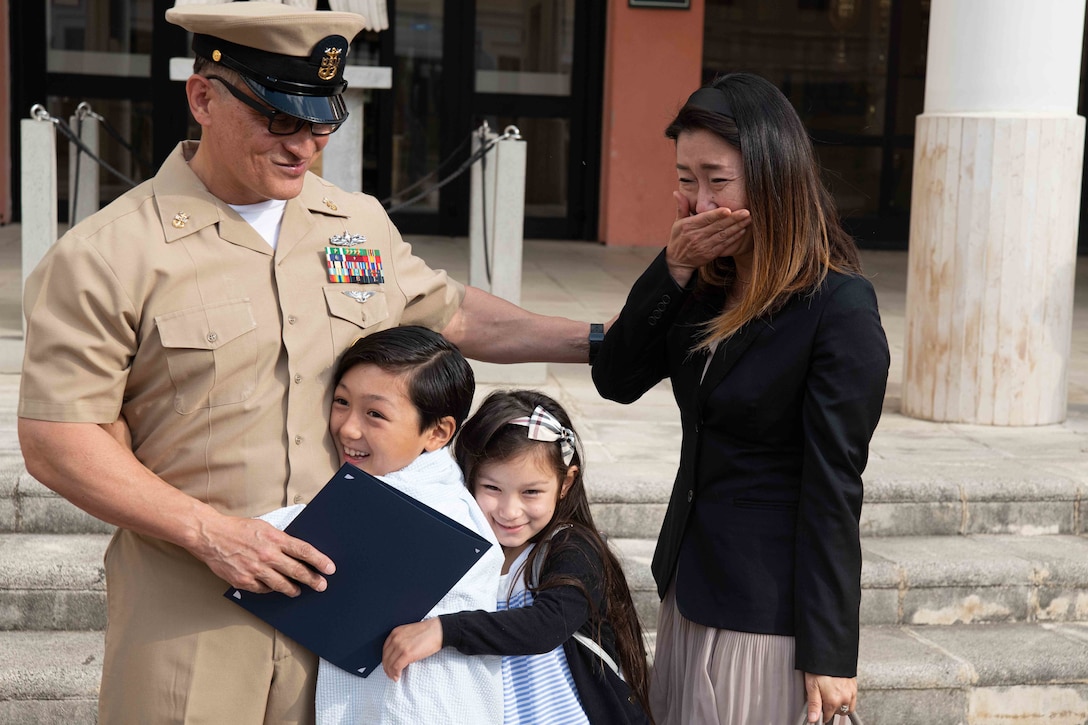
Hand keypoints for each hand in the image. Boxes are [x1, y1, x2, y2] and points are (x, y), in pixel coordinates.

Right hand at [191, 512, 334, 595]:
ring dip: (293, 589)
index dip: (320, 561)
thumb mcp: (265, 527)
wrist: (211, 536)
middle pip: (297, 571)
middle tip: (321, 585)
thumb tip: (297, 552)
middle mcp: (267, 555)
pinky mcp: (244, 581)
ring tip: (298, 591)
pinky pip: (263, 589)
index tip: (330, 568)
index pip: (304, 551)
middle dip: (312, 579)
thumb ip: (280, 540)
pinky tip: (274, 588)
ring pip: (281, 585)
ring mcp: (255, 570)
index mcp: (275, 539)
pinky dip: (270, 589)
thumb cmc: (238, 529)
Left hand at [382, 619, 443, 680]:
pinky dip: (395, 674)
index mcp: (395, 632)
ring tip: (394, 677)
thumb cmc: (427, 632)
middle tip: (390, 674)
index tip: (388, 666)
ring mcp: (400, 646)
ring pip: (389, 664)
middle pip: (385, 658)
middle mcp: (396, 639)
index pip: (385, 650)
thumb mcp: (409, 633)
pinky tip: (398, 676)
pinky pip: (396, 667)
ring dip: (390, 673)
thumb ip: (401, 641)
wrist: (438, 631)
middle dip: (387, 668)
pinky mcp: (407, 654)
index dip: (385, 660)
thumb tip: (398, 655)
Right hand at [665, 191, 750, 286]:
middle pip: (717, 226)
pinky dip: (734, 238)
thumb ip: (681, 207)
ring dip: (737, 227)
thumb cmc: (678, 239)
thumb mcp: (677, 223)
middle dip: (733, 219)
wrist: (678, 262)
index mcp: (689, 226)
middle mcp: (696, 236)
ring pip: (723, 235)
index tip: (729, 210)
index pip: (705, 219)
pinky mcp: (710, 254)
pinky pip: (724, 244)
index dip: (717, 215)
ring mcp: (704, 246)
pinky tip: (742, 230)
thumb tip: (676, 192)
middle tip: (746, 212)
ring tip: (748, 219)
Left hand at [804, 672, 856, 722]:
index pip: (827, 716)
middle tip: (823, 701)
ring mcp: (851, 692)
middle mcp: (844, 698)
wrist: (830, 653)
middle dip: (830, 709)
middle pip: (837, 712)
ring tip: (831, 698)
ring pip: (847, 707)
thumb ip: (814, 704)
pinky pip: (853, 699)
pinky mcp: (854, 686)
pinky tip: (839, 692)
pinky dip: (847, 699)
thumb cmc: (820, 668)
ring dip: (840, 706)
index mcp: (833, 701)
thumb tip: (813, 719)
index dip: (821, 714)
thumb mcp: (812, 686)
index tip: (818, 711)